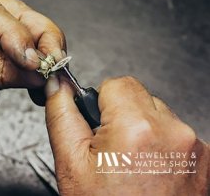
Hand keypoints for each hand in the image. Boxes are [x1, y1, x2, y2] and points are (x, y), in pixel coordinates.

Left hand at [0, 0, 65, 157]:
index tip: (30, 58)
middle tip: (50, 63)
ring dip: (43, 56)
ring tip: (50, 75)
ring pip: (25, 38)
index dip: (15, 33)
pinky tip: (41, 83)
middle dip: (39, 40)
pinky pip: (22, 64)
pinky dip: (36, 74)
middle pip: (17, 17)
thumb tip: (33, 68)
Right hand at [45, 75, 208, 194]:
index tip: (98, 123)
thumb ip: (62, 116)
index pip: (117, 83)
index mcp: (136, 128)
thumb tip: (57, 86)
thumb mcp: (71, 164)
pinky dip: (160, 145)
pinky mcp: (203, 158)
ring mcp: (192, 146)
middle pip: (139, 97)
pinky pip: (175, 134)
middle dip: (121, 116)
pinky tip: (149, 169)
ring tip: (131, 163)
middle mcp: (172, 132)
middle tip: (112, 149)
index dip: (101, 102)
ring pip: (158, 115)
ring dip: (142, 130)